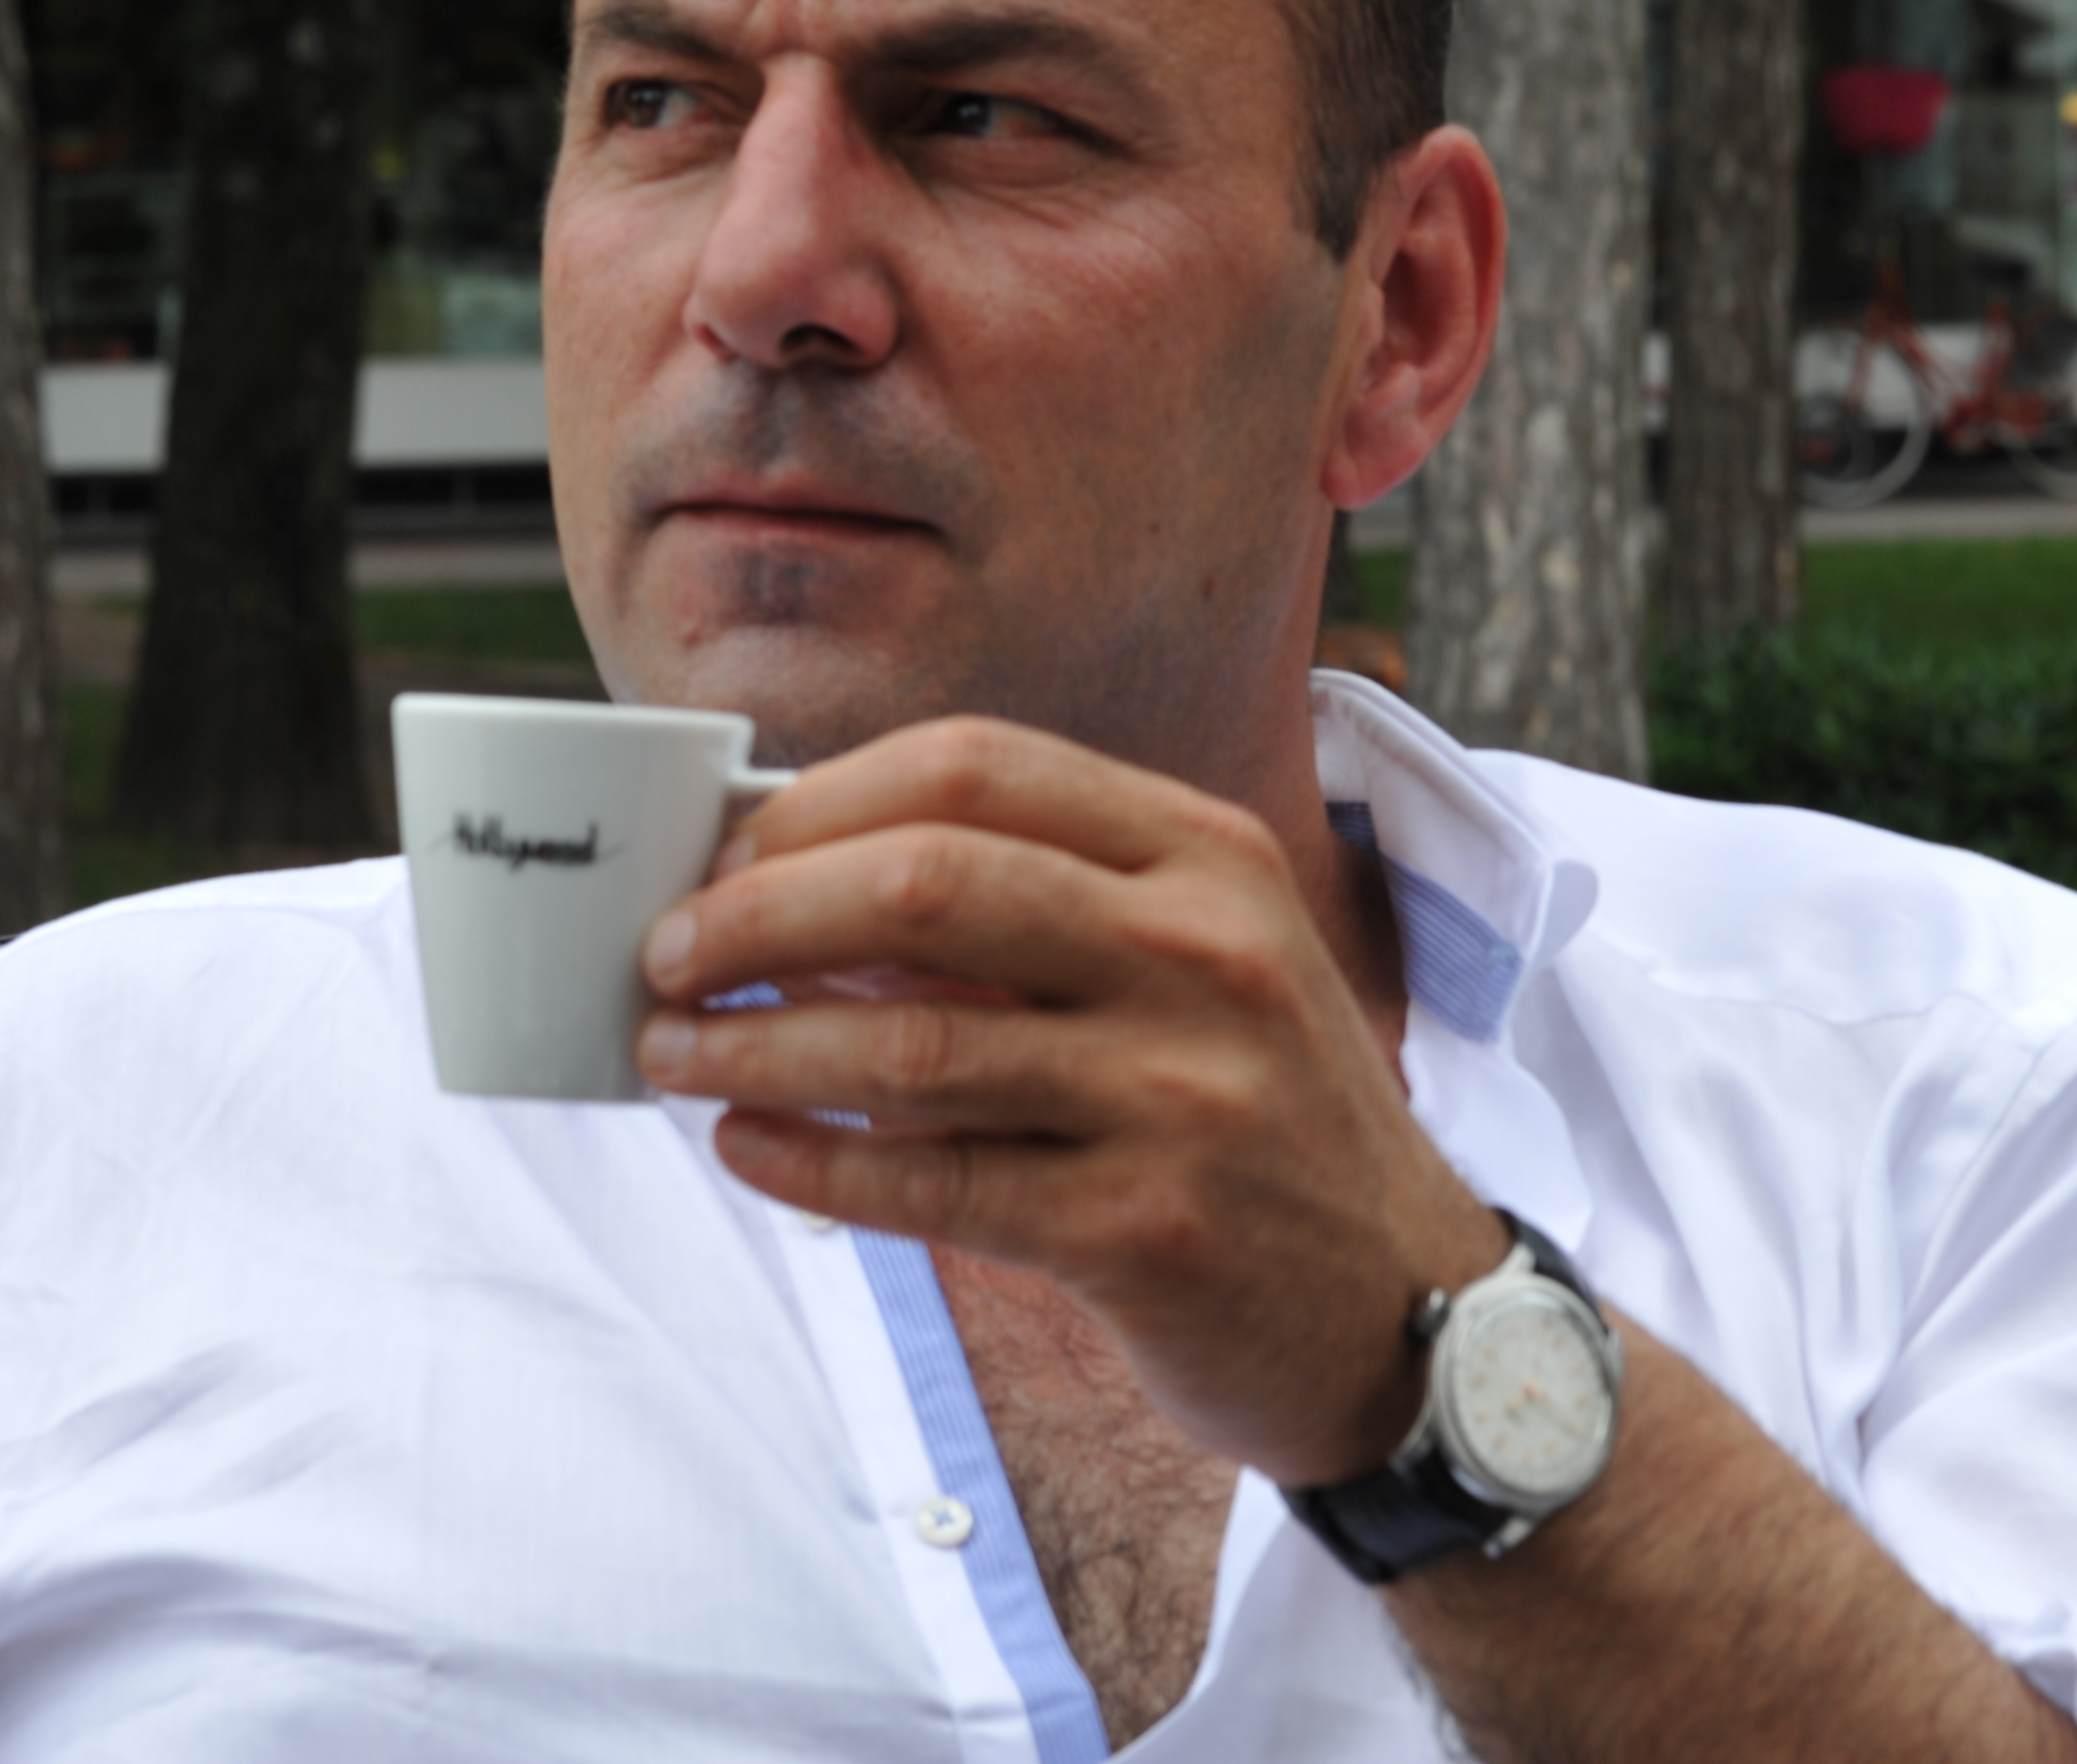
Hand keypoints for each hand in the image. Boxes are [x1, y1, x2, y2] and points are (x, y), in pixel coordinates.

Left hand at [633, 717, 1509, 1484]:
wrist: (1407, 1311)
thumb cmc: (1258, 1120)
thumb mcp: (1197, 964)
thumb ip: (1038, 909)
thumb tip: (797, 887)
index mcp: (1209, 855)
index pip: (977, 766)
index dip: (820, 801)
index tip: (725, 852)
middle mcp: (1209, 952)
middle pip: (927, 880)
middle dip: (758, 911)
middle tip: (669, 954)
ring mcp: (1186, 1093)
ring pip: (912, 1044)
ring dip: (756, 1046)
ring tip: (673, 1055)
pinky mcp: (1148, 1230)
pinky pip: (934, 1185)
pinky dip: (815, 1165)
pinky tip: (750, 1151)